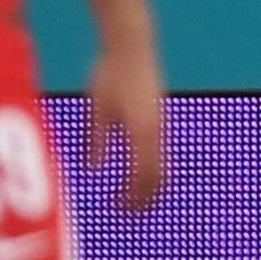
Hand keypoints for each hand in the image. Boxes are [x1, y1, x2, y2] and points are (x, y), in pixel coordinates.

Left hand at [85, 36, 166, 209]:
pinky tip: (136, 173)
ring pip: (163, 167)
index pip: (143, 177)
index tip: (117, 209)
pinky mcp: (160, 119)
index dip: (132, 197)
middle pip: (159, 177)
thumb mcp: (98, 108)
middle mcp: (157, 131)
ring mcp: (162, 125)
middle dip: (144, 199)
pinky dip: (152, 171)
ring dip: (150, 187)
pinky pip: (161, 154)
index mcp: (142, 132)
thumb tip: (96, 170)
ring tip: (134, 199)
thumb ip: (98, 141)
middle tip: (127, 214)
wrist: (133, 45)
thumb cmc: (111, 74)